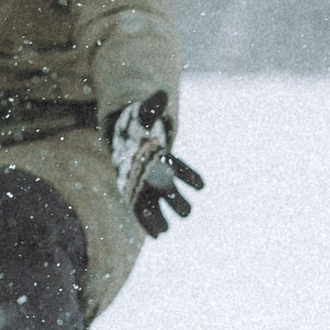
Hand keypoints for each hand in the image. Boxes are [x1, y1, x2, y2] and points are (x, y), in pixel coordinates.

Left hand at [107, 91, 203, 237]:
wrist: (128, 143)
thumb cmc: (139, 129)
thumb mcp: (144, 117)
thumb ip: (152, 108)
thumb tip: (159, 94)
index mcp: (164, 159)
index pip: (181, 168)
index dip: (190, 176)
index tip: (201, 186)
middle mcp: (161, 177)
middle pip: (172, 191)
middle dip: (177, 200)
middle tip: (186, 212)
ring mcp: (149, 188)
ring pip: (159, 205)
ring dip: (163, 216)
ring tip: (166, 229)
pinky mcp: (135, 197)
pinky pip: (143, 213)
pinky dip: (149, 223)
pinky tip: (156, 235)